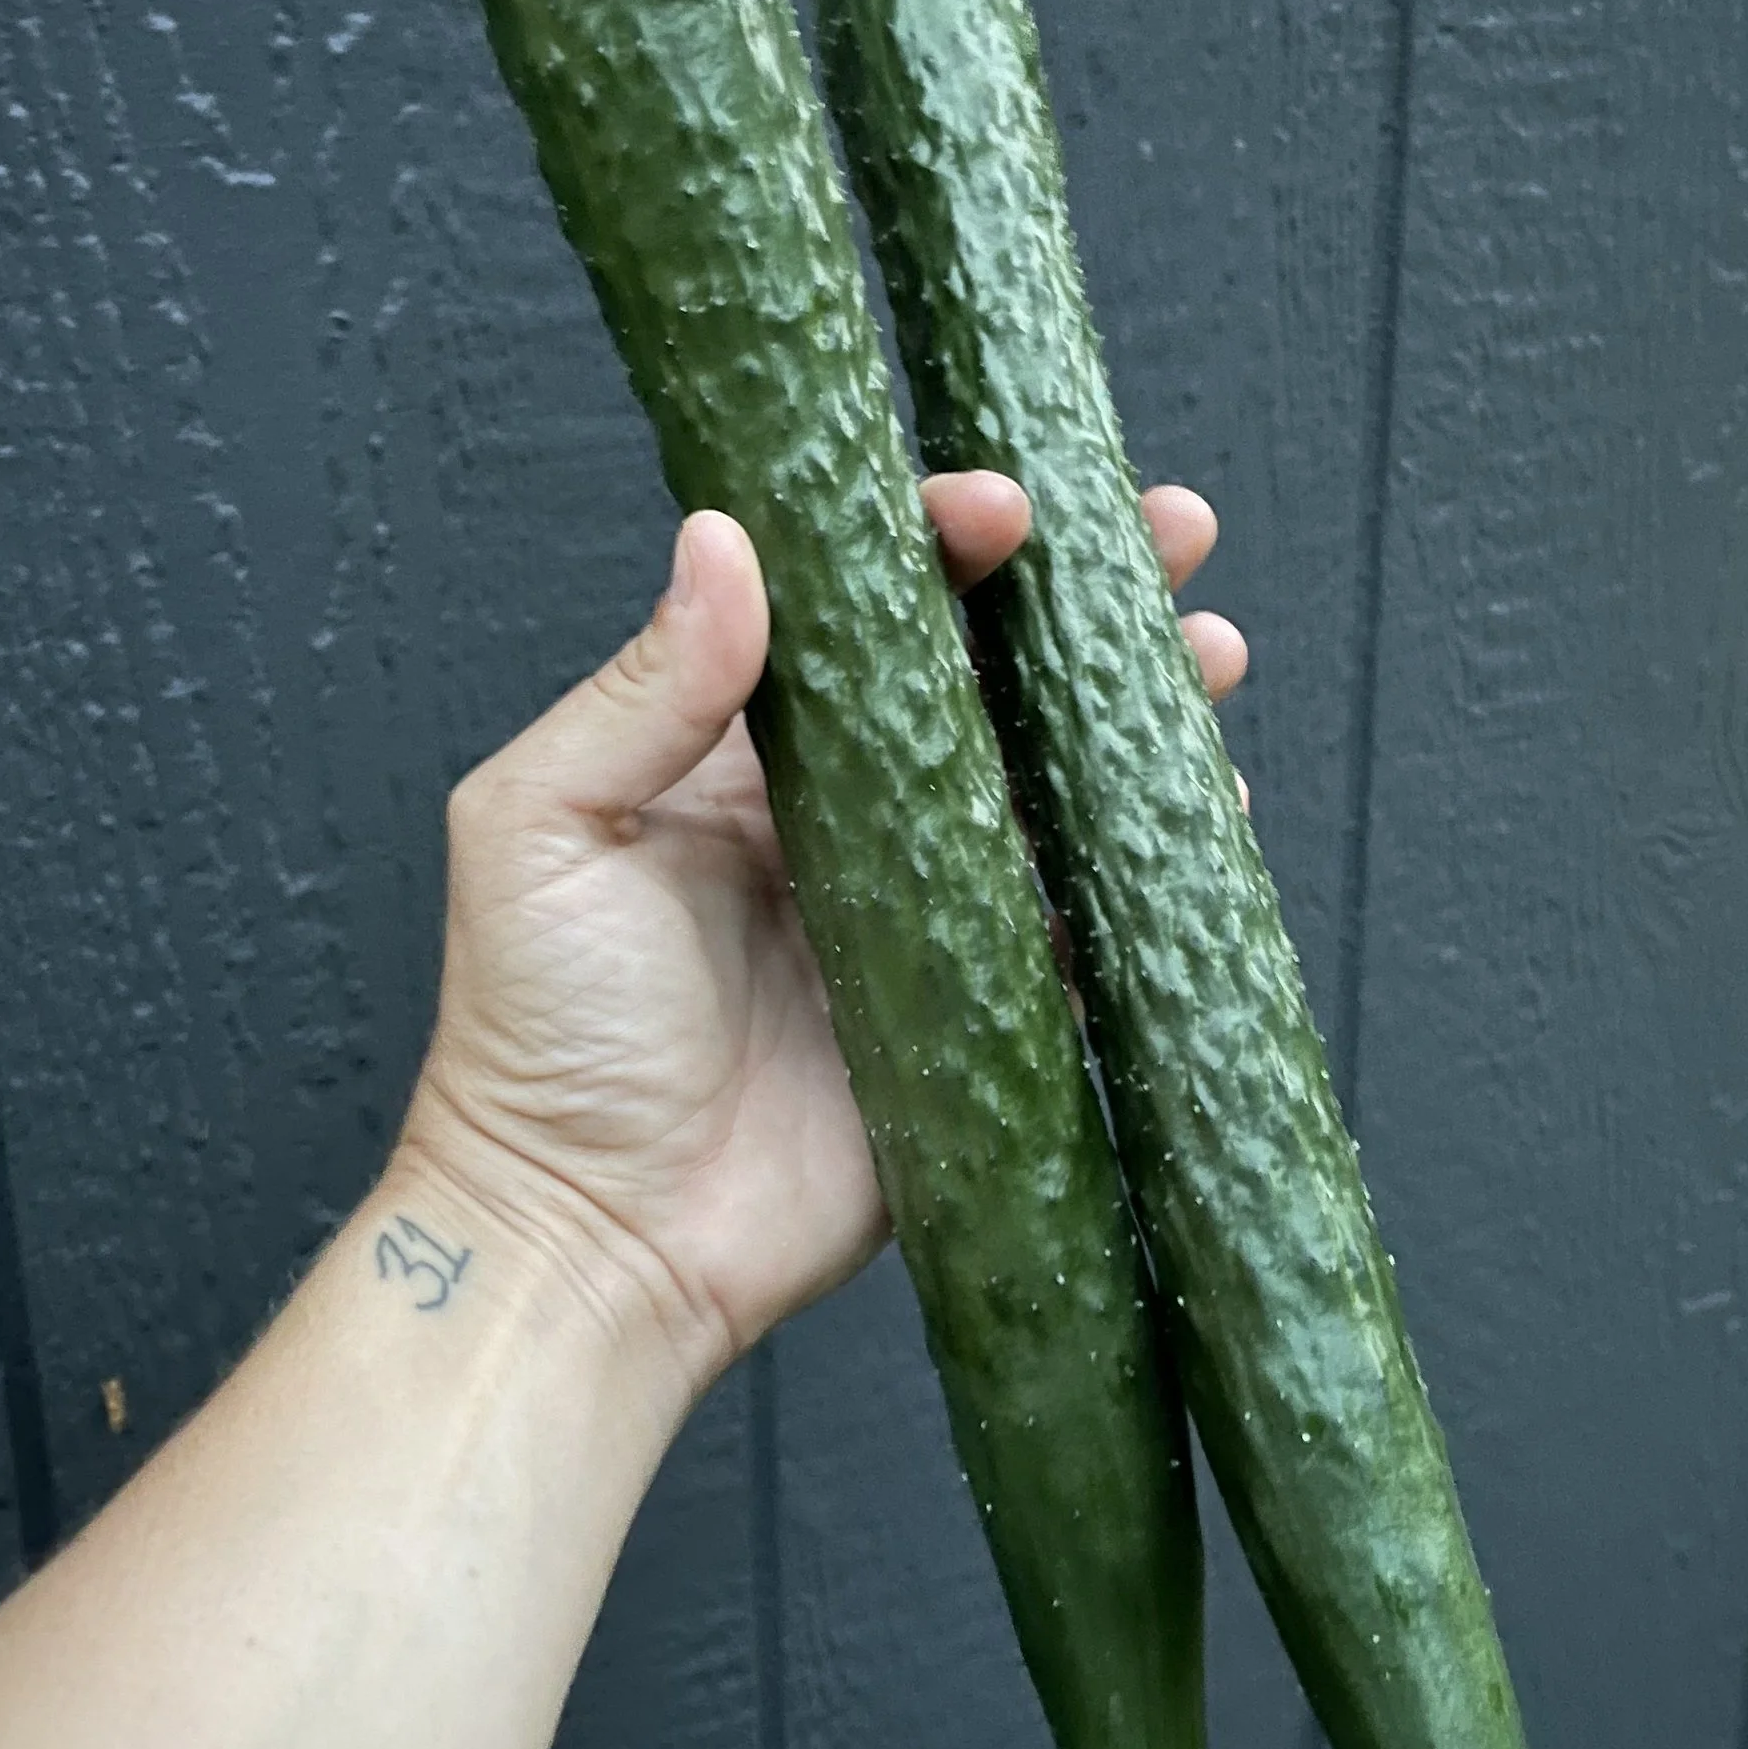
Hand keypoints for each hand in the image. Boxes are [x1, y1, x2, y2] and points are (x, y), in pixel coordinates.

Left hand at [395, 476, 1245, 1395]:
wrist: (595, 1242)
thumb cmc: (536, 1037)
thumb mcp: (543, 830)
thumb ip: (641, 691)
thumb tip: (728, 540)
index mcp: (741, 756)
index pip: (860, 612)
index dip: (938, 542)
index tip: (1006, 506)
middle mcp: (845, 822)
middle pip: (984, 678)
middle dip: (1082, 599)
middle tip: (1175, 534)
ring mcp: (923, 920)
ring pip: (1053, 788)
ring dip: (1136, 715)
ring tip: (1211, 658)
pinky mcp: (980, 1022)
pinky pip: (1084, 933)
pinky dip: (1147, 871)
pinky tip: (1204, 813)